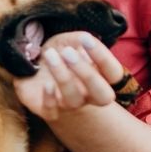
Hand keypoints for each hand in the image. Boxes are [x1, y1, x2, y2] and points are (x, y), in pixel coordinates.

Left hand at [14, 32, 128, 122]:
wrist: (36, 66)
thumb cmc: (61, 53)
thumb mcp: (70, 41)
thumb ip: (80, 39)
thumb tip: (85, 40)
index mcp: (102, 77)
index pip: (114, 73)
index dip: (103, 57)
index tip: (86, 40)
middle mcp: (90, 95)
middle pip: (103, 96)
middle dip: (87, 74)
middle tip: (68, 52)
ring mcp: (70, 104)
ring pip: (74, 101)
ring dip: (63, 77)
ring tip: (50, 55)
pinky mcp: (49, 110)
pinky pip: (52, 112)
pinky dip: (49, 99)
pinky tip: (46, 84)